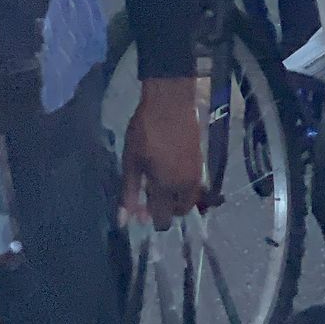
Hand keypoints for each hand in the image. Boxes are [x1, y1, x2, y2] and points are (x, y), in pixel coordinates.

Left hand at [121, 77, 201, 226]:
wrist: (170, 101)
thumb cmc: (145, 131)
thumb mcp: (131, 162)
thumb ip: (129, 194)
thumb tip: (124, 222)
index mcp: (166, 188)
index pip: (163, 220)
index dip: (150, 219)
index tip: (139, 208)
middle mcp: (185, 186)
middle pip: (180, 212)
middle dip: (166, 210)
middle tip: (150, 195)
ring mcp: (196, 173)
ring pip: (189, 199)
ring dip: (176, 198)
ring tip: (160, 182)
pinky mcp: (201, 161)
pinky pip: (194, 184)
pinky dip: (183, 186)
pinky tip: (170, 171)